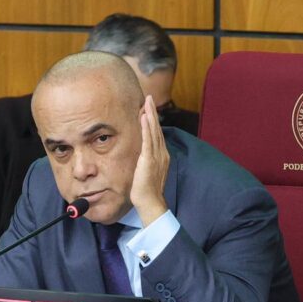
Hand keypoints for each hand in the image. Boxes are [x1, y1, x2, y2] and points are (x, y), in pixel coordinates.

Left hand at [129, 95, 169, 225]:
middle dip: (153, 112)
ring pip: (154, 131)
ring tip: (147, 102)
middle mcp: (162, 153)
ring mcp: (157, 156)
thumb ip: (146, 162)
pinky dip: (146, 127)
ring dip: (150, 115)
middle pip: (157, 129)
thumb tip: (140, 156)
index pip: (157, 134)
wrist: (150, 202)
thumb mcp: (147, 172)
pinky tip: (144, 117)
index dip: (153, 120)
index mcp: (161, 156)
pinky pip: (148, 140)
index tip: (149, 109)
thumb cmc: (147, 191)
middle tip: (149, 98)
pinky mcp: (149, 159)